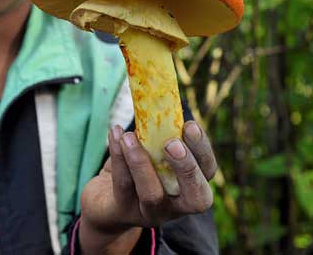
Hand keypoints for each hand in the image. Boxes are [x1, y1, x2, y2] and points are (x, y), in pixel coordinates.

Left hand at [79, 121, 216, 251]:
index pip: (208, 171)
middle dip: (187, 168)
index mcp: (190, 185)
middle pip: (196, 198)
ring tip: (129, 136)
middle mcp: (176, 206)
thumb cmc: (134, 168)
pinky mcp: (123, 212)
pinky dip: (118, 157)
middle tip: (172, 143)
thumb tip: (158, 99)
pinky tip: (115, 134)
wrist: (104, 200)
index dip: (203, 150)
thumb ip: (159, 134)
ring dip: (141, 162)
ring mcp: (151, 213)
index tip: (190, 125)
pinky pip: (123, 185)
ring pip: (152, 193)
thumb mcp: (150, 150)